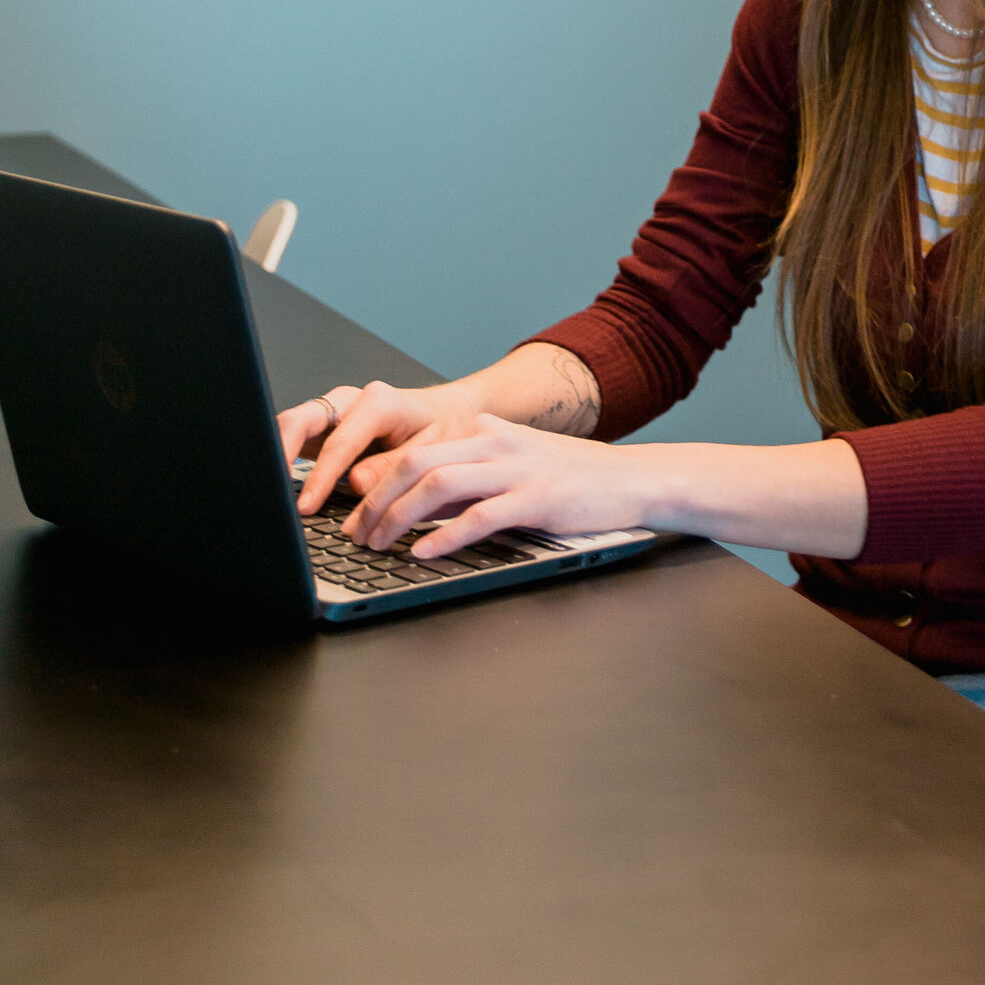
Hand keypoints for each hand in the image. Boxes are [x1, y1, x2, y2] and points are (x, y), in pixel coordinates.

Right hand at [278, 380, 479, 515]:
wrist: (450, 414)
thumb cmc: (444, 429)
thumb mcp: (431, 450)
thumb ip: (393, 467)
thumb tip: (354, 483)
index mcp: (380, 402)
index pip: (339, 442)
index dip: (319, 477)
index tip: (305, 506)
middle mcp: (352, 400)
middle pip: (302, 419)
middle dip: (281, 452)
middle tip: (272, 491)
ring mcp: (337, 410)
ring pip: (294, 424)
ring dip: (279, 454)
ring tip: (272, 490)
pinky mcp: (329, 425)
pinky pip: (300, 436)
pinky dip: (287, 457)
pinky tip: (282, 483)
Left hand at [343, 417, 648, 558]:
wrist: (631, 479)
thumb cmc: (570, 478)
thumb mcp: (511, 467)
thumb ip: (466, 480)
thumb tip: (412, 505)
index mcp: (484, 431)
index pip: (414, 451)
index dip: (375, 485)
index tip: (354, 516)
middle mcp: (495, 442)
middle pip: (416, 463)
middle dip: (376, 502)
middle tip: (355, 535)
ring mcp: (516, 468)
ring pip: (439, 484)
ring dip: (400, 517)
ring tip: (380, 545)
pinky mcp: (536, 498)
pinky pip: (480, 515)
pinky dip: (445, 536)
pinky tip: (425, 553)